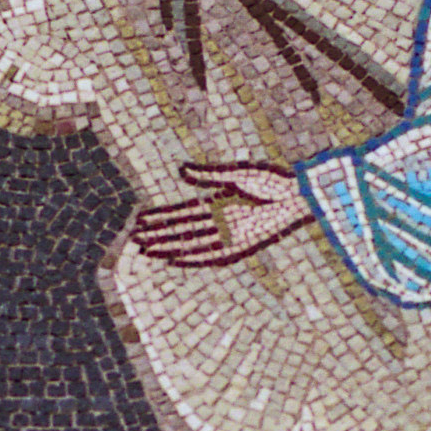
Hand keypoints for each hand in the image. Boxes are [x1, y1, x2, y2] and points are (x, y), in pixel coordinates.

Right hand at [132, 160, 310, 267]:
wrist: (296, 195)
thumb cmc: (272, 181)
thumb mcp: (235, 174)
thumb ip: (207, 175)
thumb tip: (180, 171)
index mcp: (218, 203)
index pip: (182, 212)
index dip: (161, 216)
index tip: (141, 218)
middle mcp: (220, 222)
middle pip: (182, 230)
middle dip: (158, 234)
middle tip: (134, 238)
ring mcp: (229, 235)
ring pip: (191, 243)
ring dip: (168, 247)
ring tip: (146, 249)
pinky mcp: (240, 246)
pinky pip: (211, 256)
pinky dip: (192, 258)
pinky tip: (174, 259)